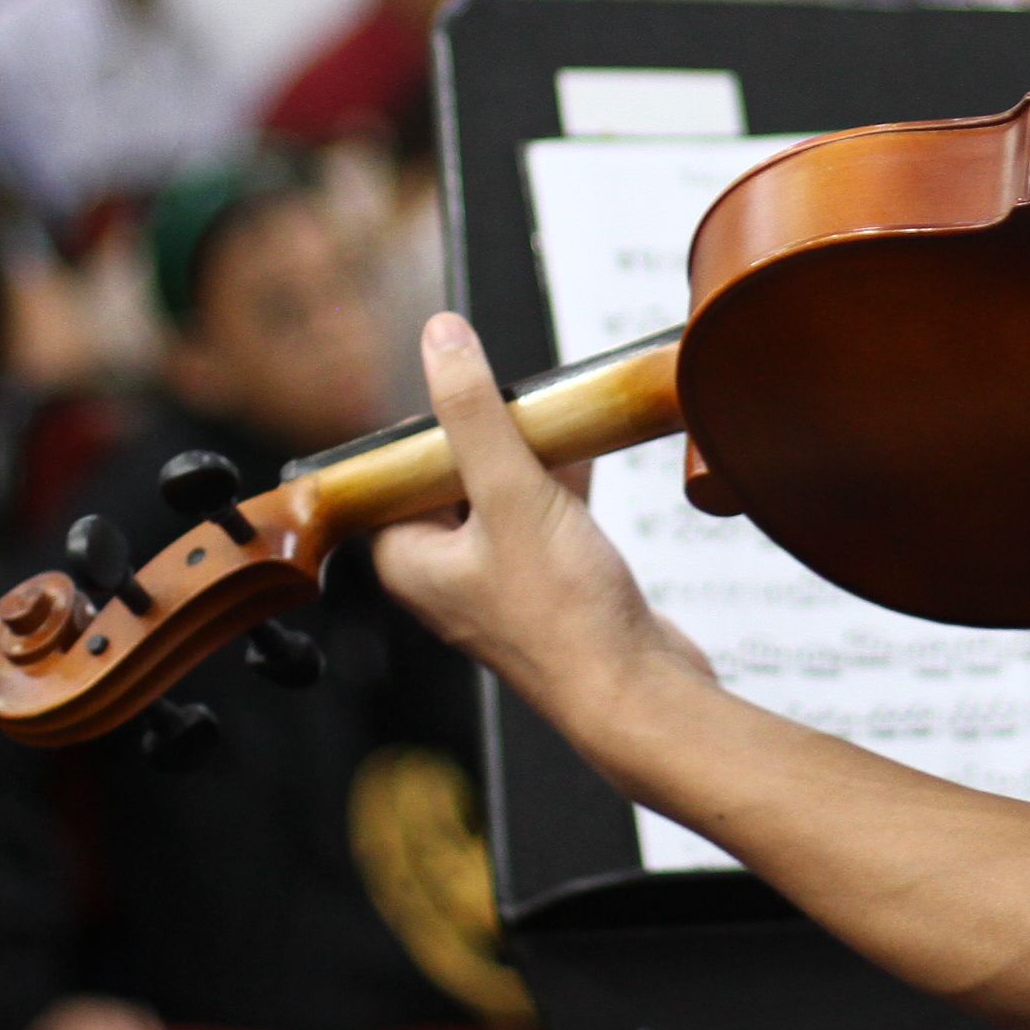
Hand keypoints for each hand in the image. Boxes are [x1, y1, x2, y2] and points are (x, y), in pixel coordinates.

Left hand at [371, 315, 713, 773]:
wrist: (637, 691)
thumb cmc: (565, 616)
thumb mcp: (512, 494)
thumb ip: (474, 413)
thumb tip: (440, 338)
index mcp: (409, 558)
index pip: (392, 467)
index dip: (426, 420)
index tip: (460, 376)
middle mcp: (444, 570)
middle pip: (450, 470)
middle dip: (489, 425)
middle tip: (520, 388)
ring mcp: (498, 577)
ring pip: (502, 487)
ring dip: (532, 446)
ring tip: (560, 406)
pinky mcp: (548, 579)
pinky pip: (543, 510)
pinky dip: (564, 475)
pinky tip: (591, 442)